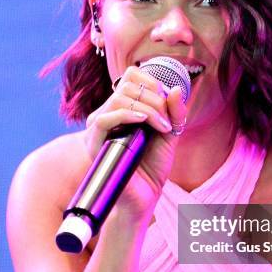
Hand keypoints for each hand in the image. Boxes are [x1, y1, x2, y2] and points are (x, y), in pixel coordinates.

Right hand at [84, 66, 186, 216]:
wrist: (144, 196)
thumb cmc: (153, 166)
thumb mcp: (170, 134)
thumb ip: (174, 112)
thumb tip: (176, 88)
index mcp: (124, 107)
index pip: (131, 75)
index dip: (153, 82)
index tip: (168, 104)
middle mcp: (109, 113)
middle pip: (128, 84)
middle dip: (156, 99)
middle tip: (168, 121)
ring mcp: (100, 127)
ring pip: (119, 98)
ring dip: (149, 109)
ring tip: (162, 128)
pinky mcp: (95, 144)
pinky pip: (104, 119)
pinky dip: (128, 116)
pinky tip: (145, 123)